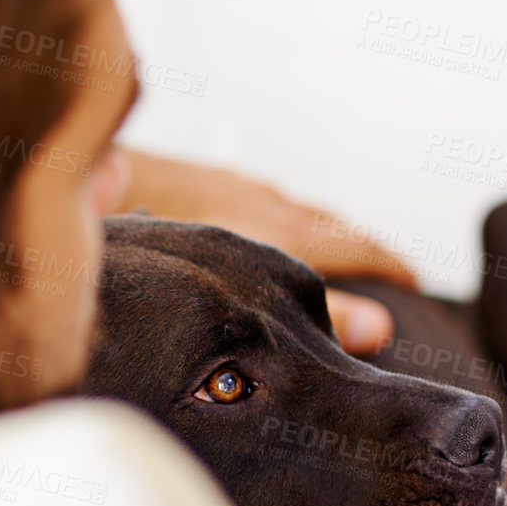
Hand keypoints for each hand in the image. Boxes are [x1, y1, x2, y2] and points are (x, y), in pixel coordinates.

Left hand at [118, 149, 415, 353]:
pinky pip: (259, 203)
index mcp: (283, 228)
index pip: (357, 246)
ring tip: (329, 259)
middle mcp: (266, 201)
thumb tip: (380, 328)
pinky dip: (277, 222)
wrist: (89, 177)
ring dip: (320, 234)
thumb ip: (316, 309)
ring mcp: (234, 187)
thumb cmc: (161, 233)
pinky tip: (255, 236)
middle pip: (331, 226)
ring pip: (294, 212)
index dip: (391, 266)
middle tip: (388, 273)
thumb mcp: (246, 290)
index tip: (417, 284)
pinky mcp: (204, 181)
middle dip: (362, 249)